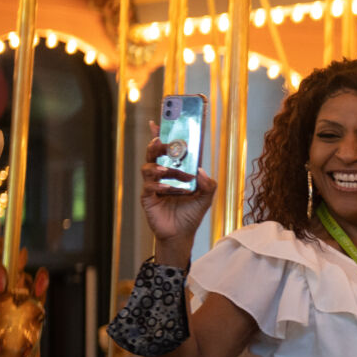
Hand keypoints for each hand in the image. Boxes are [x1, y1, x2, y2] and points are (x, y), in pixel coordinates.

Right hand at [141, 121, 216, 262]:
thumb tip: (200, 170)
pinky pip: (149, 186)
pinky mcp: (148, 197)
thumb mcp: (207, 196)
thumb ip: (209, 182)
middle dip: (157, 145)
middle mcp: (162, 175)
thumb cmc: (191, 213)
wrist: (182, 234)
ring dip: (159, 167)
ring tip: (167, 171)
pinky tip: (169, 189)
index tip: (158, 121)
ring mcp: (153, 185)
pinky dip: (159, 186)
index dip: (161, 135)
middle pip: (153, 153)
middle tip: (164, 142)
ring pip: (149, 167)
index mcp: (175, 170)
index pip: (166, 149)